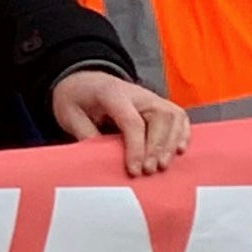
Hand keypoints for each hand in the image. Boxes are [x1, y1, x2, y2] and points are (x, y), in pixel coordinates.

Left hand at [50, 68, 188, 175]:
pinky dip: (183, 133)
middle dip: (157, 147)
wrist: (83, 80)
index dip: (136, 147)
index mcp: (111, 93)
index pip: (131, 120)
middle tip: (149, 171)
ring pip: (173, 116)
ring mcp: (150, 97)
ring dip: (171, 143)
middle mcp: (136, 93)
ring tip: (163, 166)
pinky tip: (180, 151)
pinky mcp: (158, 103)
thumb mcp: (68, 115)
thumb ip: (85, 135)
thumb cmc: (76, 99)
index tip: (134, 170)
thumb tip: (102, 160)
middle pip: (159, 117)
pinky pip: (179, 116)